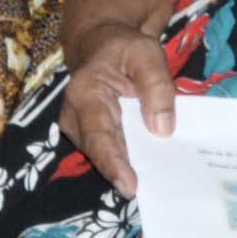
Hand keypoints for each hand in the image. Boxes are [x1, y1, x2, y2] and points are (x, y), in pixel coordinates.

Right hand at [63, 17, 178, 203]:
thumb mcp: (146, 53)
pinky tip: (150, 170)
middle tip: (150, 194)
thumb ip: (156, 87)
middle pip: (100, 152)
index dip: (114, 163)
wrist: (100, 43)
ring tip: (155, 185)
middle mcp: (75, 115)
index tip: (130, 186)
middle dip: (122, 174)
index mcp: (86, 93)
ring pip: (103, 155)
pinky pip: (108, 151)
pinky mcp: (89, 134)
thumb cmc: (123, 47)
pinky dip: (127, 161)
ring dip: (126, 169)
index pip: (100, 135)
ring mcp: (79, 128)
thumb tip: (161, 130)